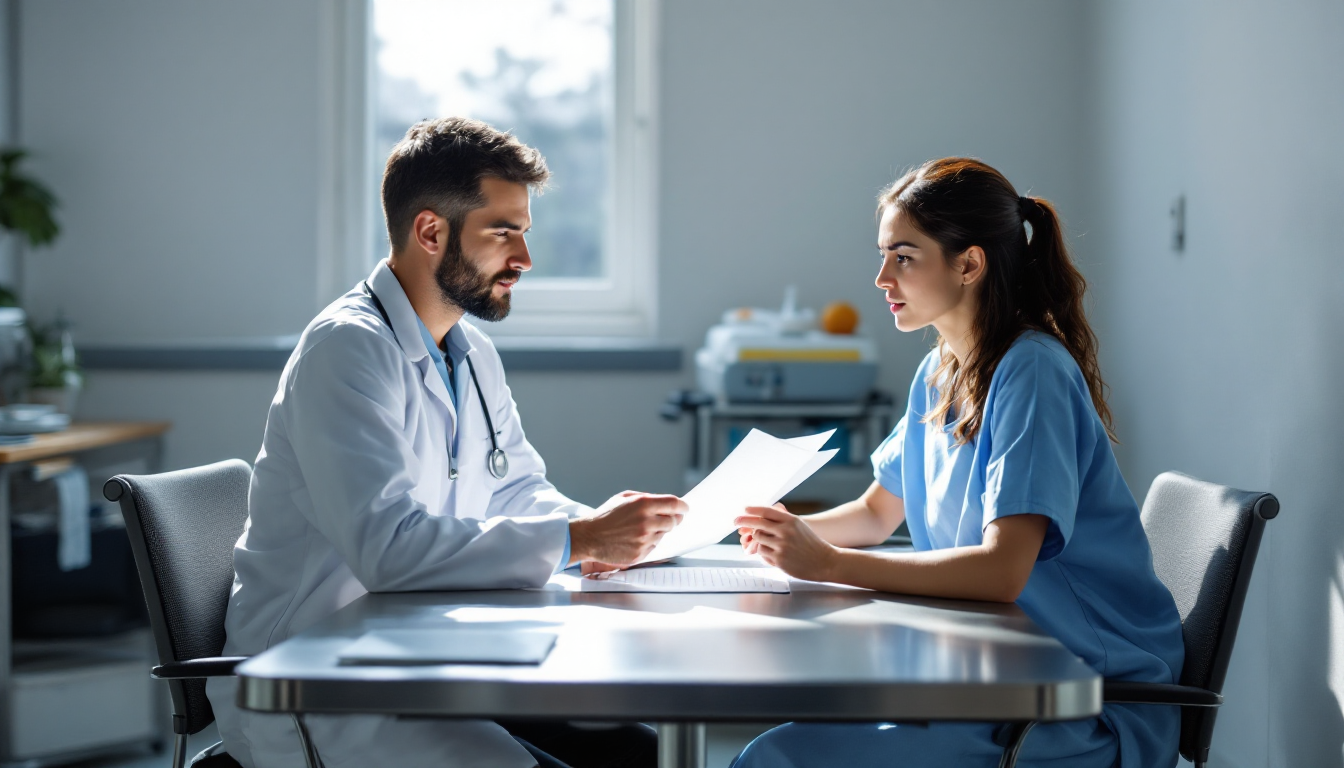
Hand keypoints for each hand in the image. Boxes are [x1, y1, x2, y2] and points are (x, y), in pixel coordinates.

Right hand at [569, 491, 685, 567]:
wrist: (588, 537)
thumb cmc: (605, 516)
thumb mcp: (624, 498)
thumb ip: (646, 498)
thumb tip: (665, 503)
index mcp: (643, 504)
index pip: (674, 504)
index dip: (683, 507)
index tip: (685, 508)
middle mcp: (646, 521)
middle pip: (673, 521)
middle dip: (672, 520)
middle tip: (665, 519)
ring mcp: (644, 539)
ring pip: (663, 535)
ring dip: (657, 531)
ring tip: (639, 529)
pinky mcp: (640, 554)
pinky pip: (654, 547)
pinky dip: (648, 543)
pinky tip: (634, 539)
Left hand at [735, 503, 838, 581]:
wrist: (825, 561)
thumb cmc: (811, 543)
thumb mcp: (799, 526)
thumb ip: (782, 520)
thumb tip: (761, 513)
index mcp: (791, 521)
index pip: (767, 511)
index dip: (753, 509)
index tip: (744, 509)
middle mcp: (786, 531)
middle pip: (758, 524)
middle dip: (743, 521)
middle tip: (735, 521)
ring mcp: (782, 546)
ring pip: (758, 539)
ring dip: (758, 540)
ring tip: (767, 543)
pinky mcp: (779, 559)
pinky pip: (762, 553)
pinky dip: (764, 552)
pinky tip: (773, 554)